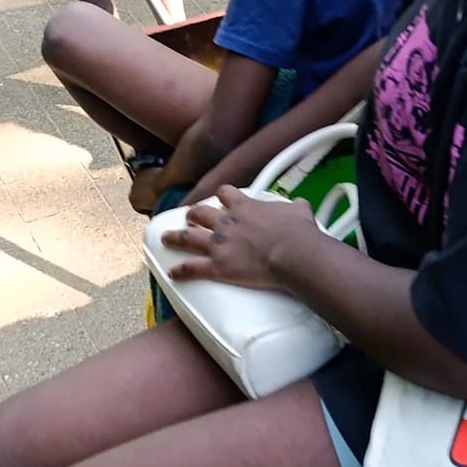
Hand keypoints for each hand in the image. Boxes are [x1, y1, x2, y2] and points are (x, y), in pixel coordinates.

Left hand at [164, 187, 314, 289]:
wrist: (292, 251)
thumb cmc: (297, 232)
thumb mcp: (299, 211)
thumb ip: (295, 206)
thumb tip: (300, 206)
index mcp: (244, 207)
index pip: (226, 194)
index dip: (222, 196)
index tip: (221, 198)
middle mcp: (226, 223)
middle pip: (201, 213)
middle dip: (193, 215)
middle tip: (190, 218)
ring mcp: (219, 244)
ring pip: (188, 237)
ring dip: (175, 237)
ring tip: (166, 237)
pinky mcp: (218, 266)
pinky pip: (192, 268)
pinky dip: (181, 271)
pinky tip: (172, 273)